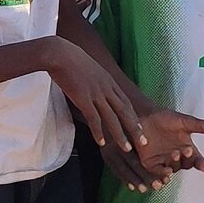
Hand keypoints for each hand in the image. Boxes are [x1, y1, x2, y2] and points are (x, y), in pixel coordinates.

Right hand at [47, 37, 145, 156]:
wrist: (60, 53)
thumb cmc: (70, 59)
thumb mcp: (90, 68)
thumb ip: (96, 79)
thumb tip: (96, 86)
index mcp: (109, 81)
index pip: (126, 102)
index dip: (134, 117)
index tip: (140, 128)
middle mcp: (106, 88)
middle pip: (125, 112)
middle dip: (135, 129)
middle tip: (144, 143)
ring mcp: (96, 94)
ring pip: (112, 118)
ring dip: (120, 135)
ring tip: (126, 149)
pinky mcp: (84, 98)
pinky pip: (94, 119)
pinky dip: (99, 132)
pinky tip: (102, 142)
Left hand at [134, 106, 203, 178]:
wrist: (144, 115)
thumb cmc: (165, 118)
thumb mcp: (184, 121)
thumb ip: (201, 126)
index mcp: (186, 148)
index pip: (196, 159)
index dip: (200, 163)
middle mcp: (176, 157)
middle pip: (184, 165)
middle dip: (186, 159)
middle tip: (185, 150)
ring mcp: (163, 162)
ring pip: (172, 170)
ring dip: (174, 166)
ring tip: (174, 157)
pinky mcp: (150, 164)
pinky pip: (157, 173)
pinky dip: (161, 175)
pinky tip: (165, 172)